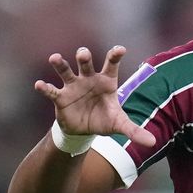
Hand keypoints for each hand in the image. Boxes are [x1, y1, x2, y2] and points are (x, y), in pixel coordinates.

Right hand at [34, 46, 155, 146]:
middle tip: (83, 53)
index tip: (120, 49)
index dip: (115, 55)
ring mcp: (74, 86)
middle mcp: (89, 79)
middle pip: (86, 63)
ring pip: (66, 71)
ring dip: (60, 64)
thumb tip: (153, 143)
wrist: (85, 130)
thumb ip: (135, 131)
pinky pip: (52, 91)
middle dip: (84, 57)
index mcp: (106, 81)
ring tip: (55, 58)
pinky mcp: (61, 97)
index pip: (111, 64)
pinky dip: (45, 87)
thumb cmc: (104, 119)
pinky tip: (39, 84)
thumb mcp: (120, 124)